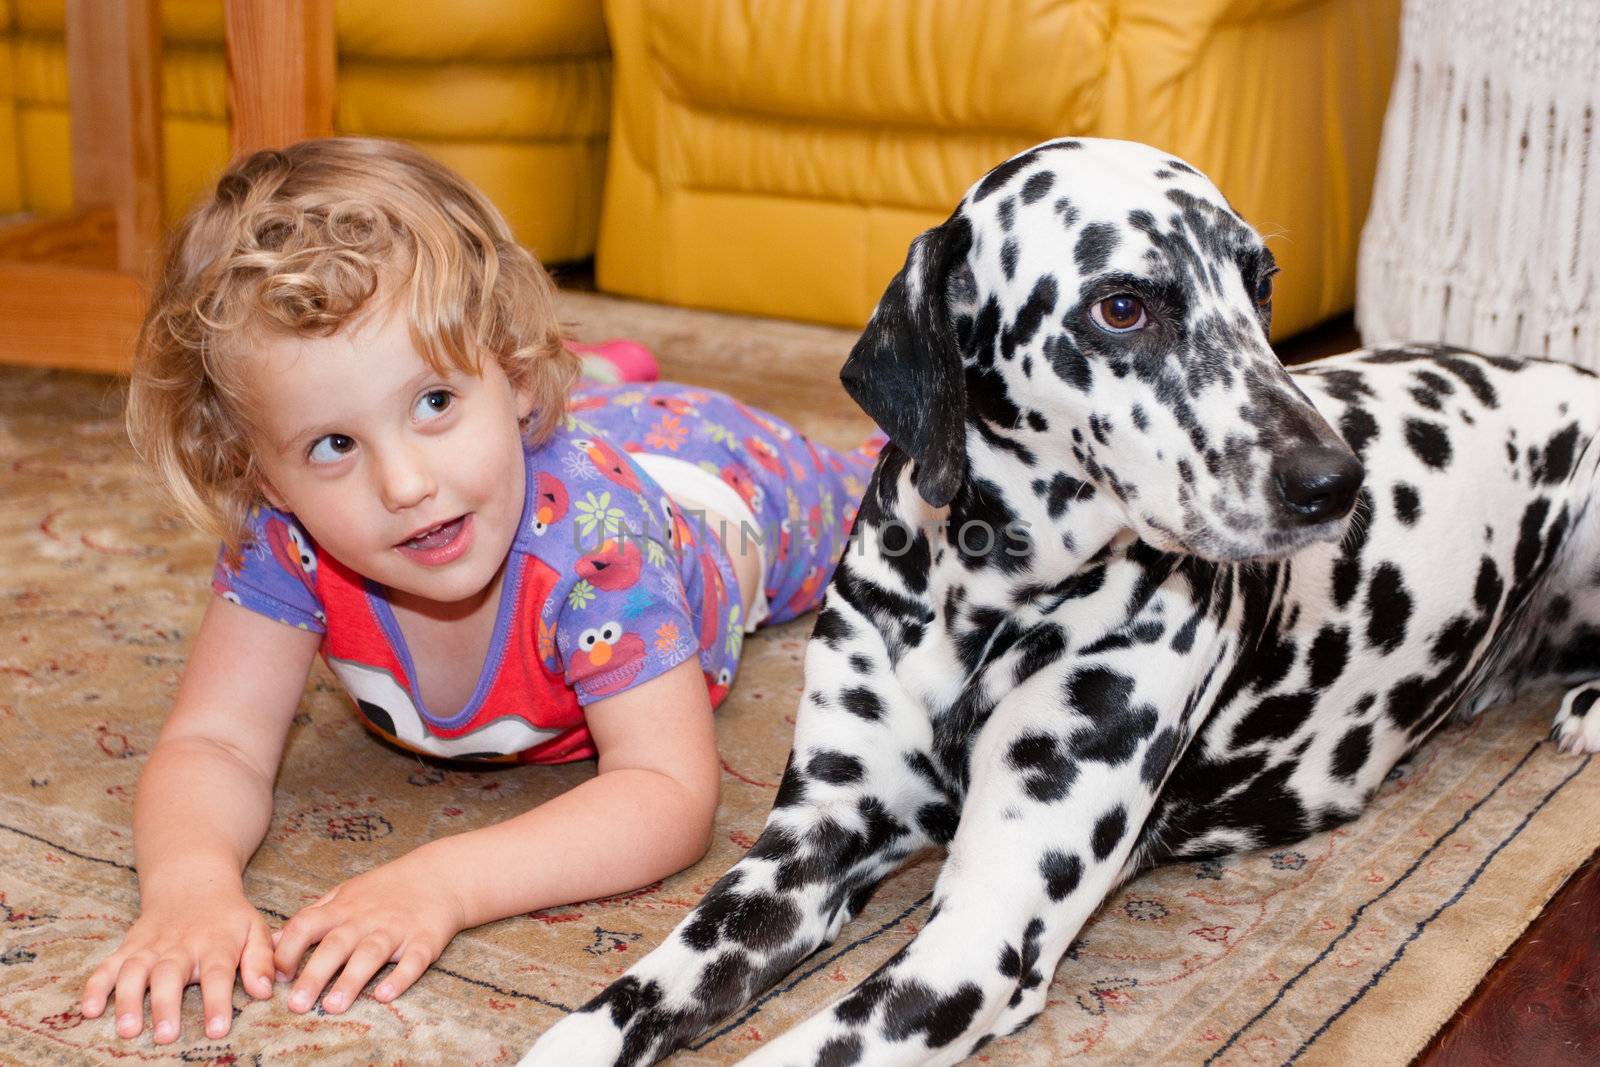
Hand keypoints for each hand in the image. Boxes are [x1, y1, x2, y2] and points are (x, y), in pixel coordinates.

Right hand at [81, 888, 274, 1042]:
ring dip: (128, 999)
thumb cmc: (228, 918)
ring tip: (128, 1030)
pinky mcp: (128, 948)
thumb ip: (262, 960)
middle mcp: (181, 946)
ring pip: (134, 970)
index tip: (217, 1030)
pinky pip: (107, 965)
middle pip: (170, 973)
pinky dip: (95, 986)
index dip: (217, 1001)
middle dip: (165, 1004)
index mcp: (216, 944)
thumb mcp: (255, 929)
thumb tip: (266, 991)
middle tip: (165, 1036)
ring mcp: (150, 946)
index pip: (218, 973)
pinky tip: (89, 1010)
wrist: (192, 883)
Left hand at [272, 848, 467, 1014]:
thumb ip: (312, 915)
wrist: (440, 875)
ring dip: (352, 980)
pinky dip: (400, 978)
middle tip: (296, 1005)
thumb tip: (275, 940)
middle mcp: (366, 919)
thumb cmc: (386, 890)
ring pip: (370, 954)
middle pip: (336, 945)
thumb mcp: (346, 893)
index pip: (307, 925)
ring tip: (334, 1006)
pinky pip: (412, 961)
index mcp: (343, 908)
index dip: (288, 950)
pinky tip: (385, 995)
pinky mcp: (424, 940)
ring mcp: (396, 929)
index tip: (275, 976)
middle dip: (315, 974)